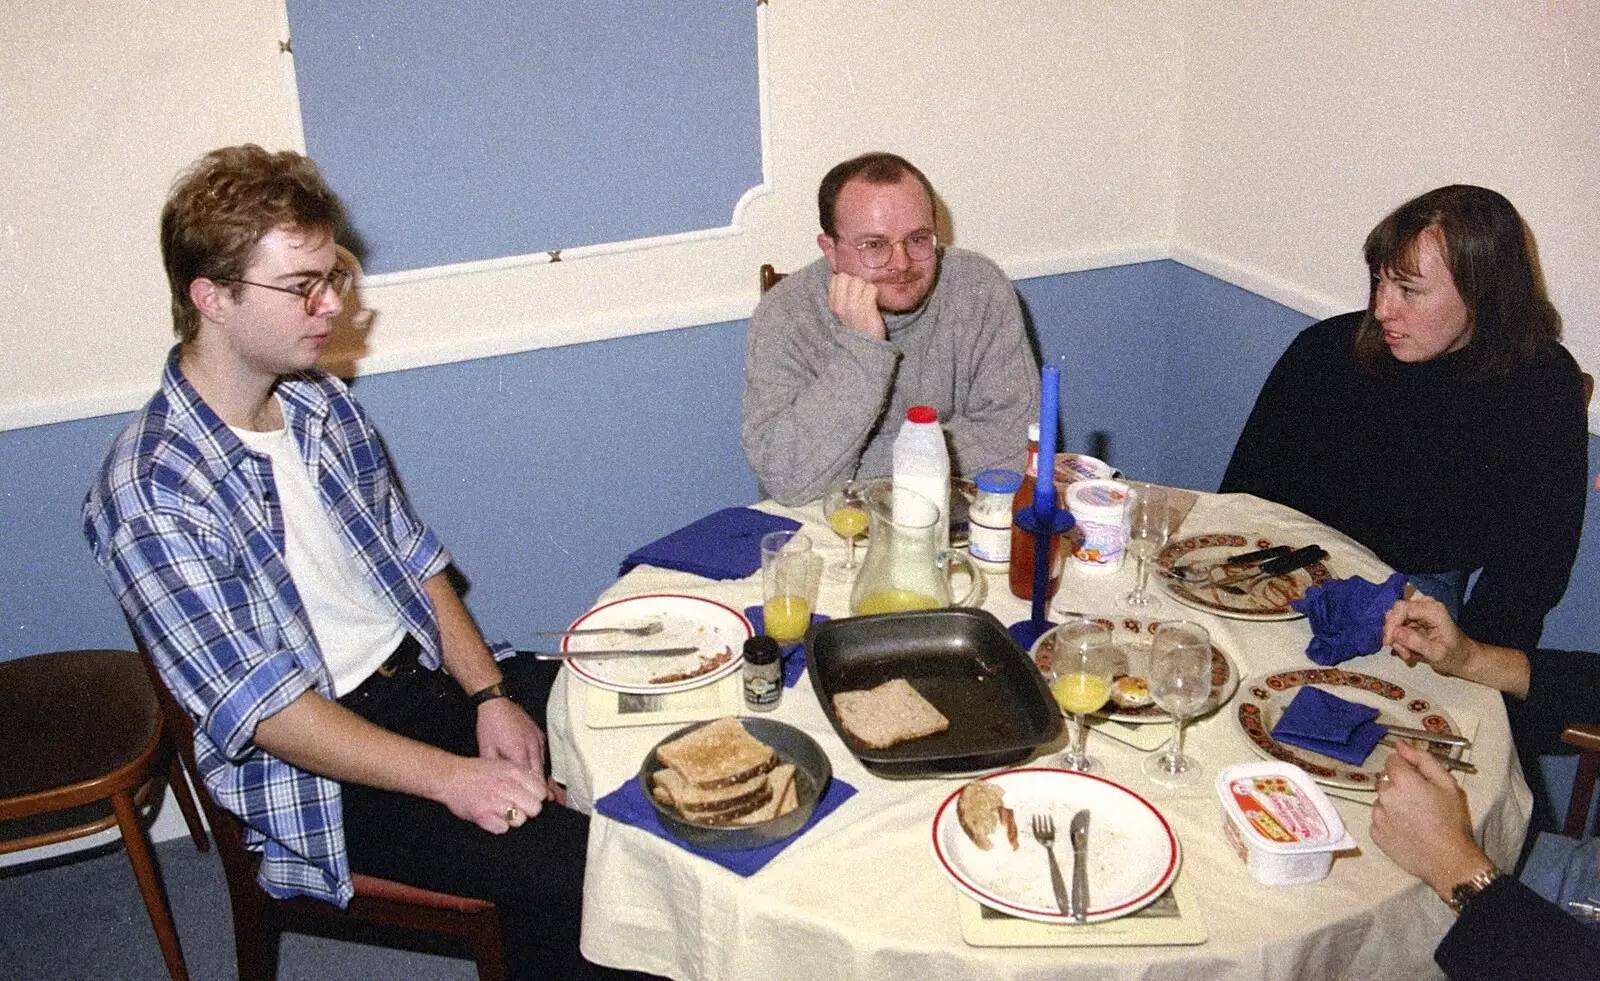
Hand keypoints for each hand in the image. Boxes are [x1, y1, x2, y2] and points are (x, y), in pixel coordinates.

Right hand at [434, 753, 549, 832]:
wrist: (450, 776)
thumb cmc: (476, 772)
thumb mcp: (503, 765)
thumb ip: (523, 776)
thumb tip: (545, 792)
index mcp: (514, 772)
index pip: (541, 791)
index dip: (535, 797)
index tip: (527, 798)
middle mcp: (507, 785)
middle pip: (534, 808)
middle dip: (527, 810)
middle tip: (514, 807)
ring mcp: (495, 800)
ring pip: (520, 820)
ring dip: (512, 819)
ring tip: (500, 811)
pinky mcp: (483, 814)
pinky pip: (502, 828)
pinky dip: (497, 825)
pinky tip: (490, 816)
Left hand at [476, 697, 549, 797]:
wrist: (496, 703)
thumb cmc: (490, 725)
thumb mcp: (486, 749)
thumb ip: (495, 768)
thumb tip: (498, 783)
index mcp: (519, 752)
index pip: (531, 778)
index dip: (535, 792)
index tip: (537, 803)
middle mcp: (532, 746)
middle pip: (541, 773)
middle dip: (544, 788)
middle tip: (548, 801)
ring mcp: (538, 740)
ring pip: (543, 764)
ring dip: (543, 777)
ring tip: (547, 792)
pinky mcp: (539, 735)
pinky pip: (542, 754)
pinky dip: (540, 764)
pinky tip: (538, 772)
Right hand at [827, 272, 886, 339]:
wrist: (866, 351)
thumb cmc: (857, 329)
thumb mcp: (842, 313)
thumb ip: (841, 296)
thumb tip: (845, 277)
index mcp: (832, 304)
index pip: (835, 278)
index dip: (847, 281)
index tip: (853, 290)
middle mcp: (840, 305)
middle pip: (846, 277)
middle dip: (856, 281)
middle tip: (862, 294)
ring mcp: (853, 307)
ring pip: (859, 281)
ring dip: (866, 287)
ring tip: (869, 299)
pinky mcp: (866, 309)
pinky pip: (871, 288)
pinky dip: (875, 293)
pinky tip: (874, 302)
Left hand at [1370, 741, 1490, 898]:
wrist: (1450, 860)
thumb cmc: (1452, 822)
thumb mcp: (1447, 784)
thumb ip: (1423, 760)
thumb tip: (1401, 745)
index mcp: (1402, 781)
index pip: (1392, 761)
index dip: (1406, 768)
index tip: (1418, 779)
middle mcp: (1384, 796)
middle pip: (1386, 780)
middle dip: (1399, 786)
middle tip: (1420, 801)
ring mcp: (1378, 816)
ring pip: (1381, 800)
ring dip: (1393, 804)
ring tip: (1414, 818)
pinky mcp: (1375, 833)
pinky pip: (1379, 819)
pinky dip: (1389, 821)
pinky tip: (1407, 829)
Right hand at [1382, 594, 1470, 675]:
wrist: (1462, 658)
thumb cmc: (1454, 656)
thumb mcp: (1437, 654)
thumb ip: (1416, 643)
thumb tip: (1395, 633)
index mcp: (1433, 610)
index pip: (1403, 608)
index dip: (1391, 623)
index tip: (1388, 642)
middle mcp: (1424, 606)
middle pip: (1395, 613)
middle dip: (1394, 634)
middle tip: (1403, 653)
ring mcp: (1418, 611)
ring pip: (1393, 621)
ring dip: (1397, 640)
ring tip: (1408, 655)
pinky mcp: (1413, 619)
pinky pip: (1397, 627)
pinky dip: (1399, 641)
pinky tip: (1408, 652)